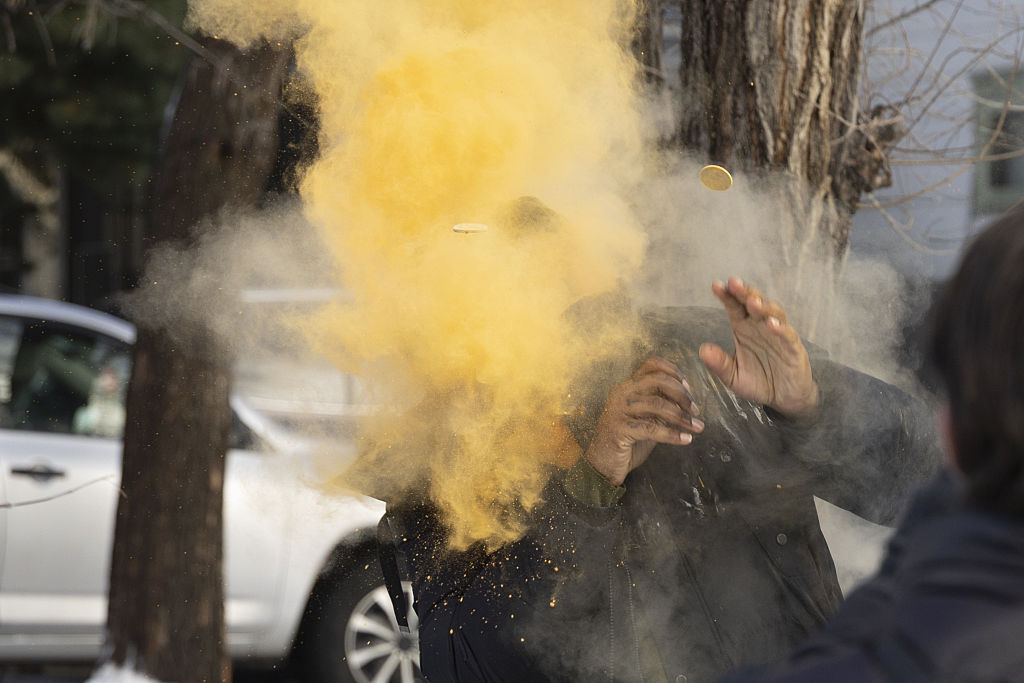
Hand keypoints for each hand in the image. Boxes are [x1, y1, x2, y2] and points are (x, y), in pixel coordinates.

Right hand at [584, 357, 702, 485]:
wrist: (604, 465)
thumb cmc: (627, 441)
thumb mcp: (647, 417)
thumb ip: (661, 405)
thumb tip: (687, 398)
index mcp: (628, 386)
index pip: (652, 364)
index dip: (674, 372)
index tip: (688, 387)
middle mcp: (622, 392)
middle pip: (658, 380)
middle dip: (682, 394)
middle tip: (695, 410)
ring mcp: (619, 410)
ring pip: (657, 404)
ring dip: (682, 417)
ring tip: (697, 427)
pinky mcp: (620, 429)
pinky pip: (652, 429)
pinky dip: (672, 434)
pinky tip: (686, 439)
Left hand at [699, 277, 819, 418]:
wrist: (783, 398)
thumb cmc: (758, 381)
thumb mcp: (733, 376)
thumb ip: (719, 364)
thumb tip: (703, 350)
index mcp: (743, 328)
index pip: (734, 307)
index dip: (727, 295)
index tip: (715, 286)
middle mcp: (760, 327)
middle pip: (754, 303)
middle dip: (745, 292)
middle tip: (734, 283)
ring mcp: (778, 335)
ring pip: (773, 313)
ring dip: (763, 306)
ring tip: (752, 301)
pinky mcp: (793, 348)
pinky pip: (788, 334)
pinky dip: (781, 328)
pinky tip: (771, 324)